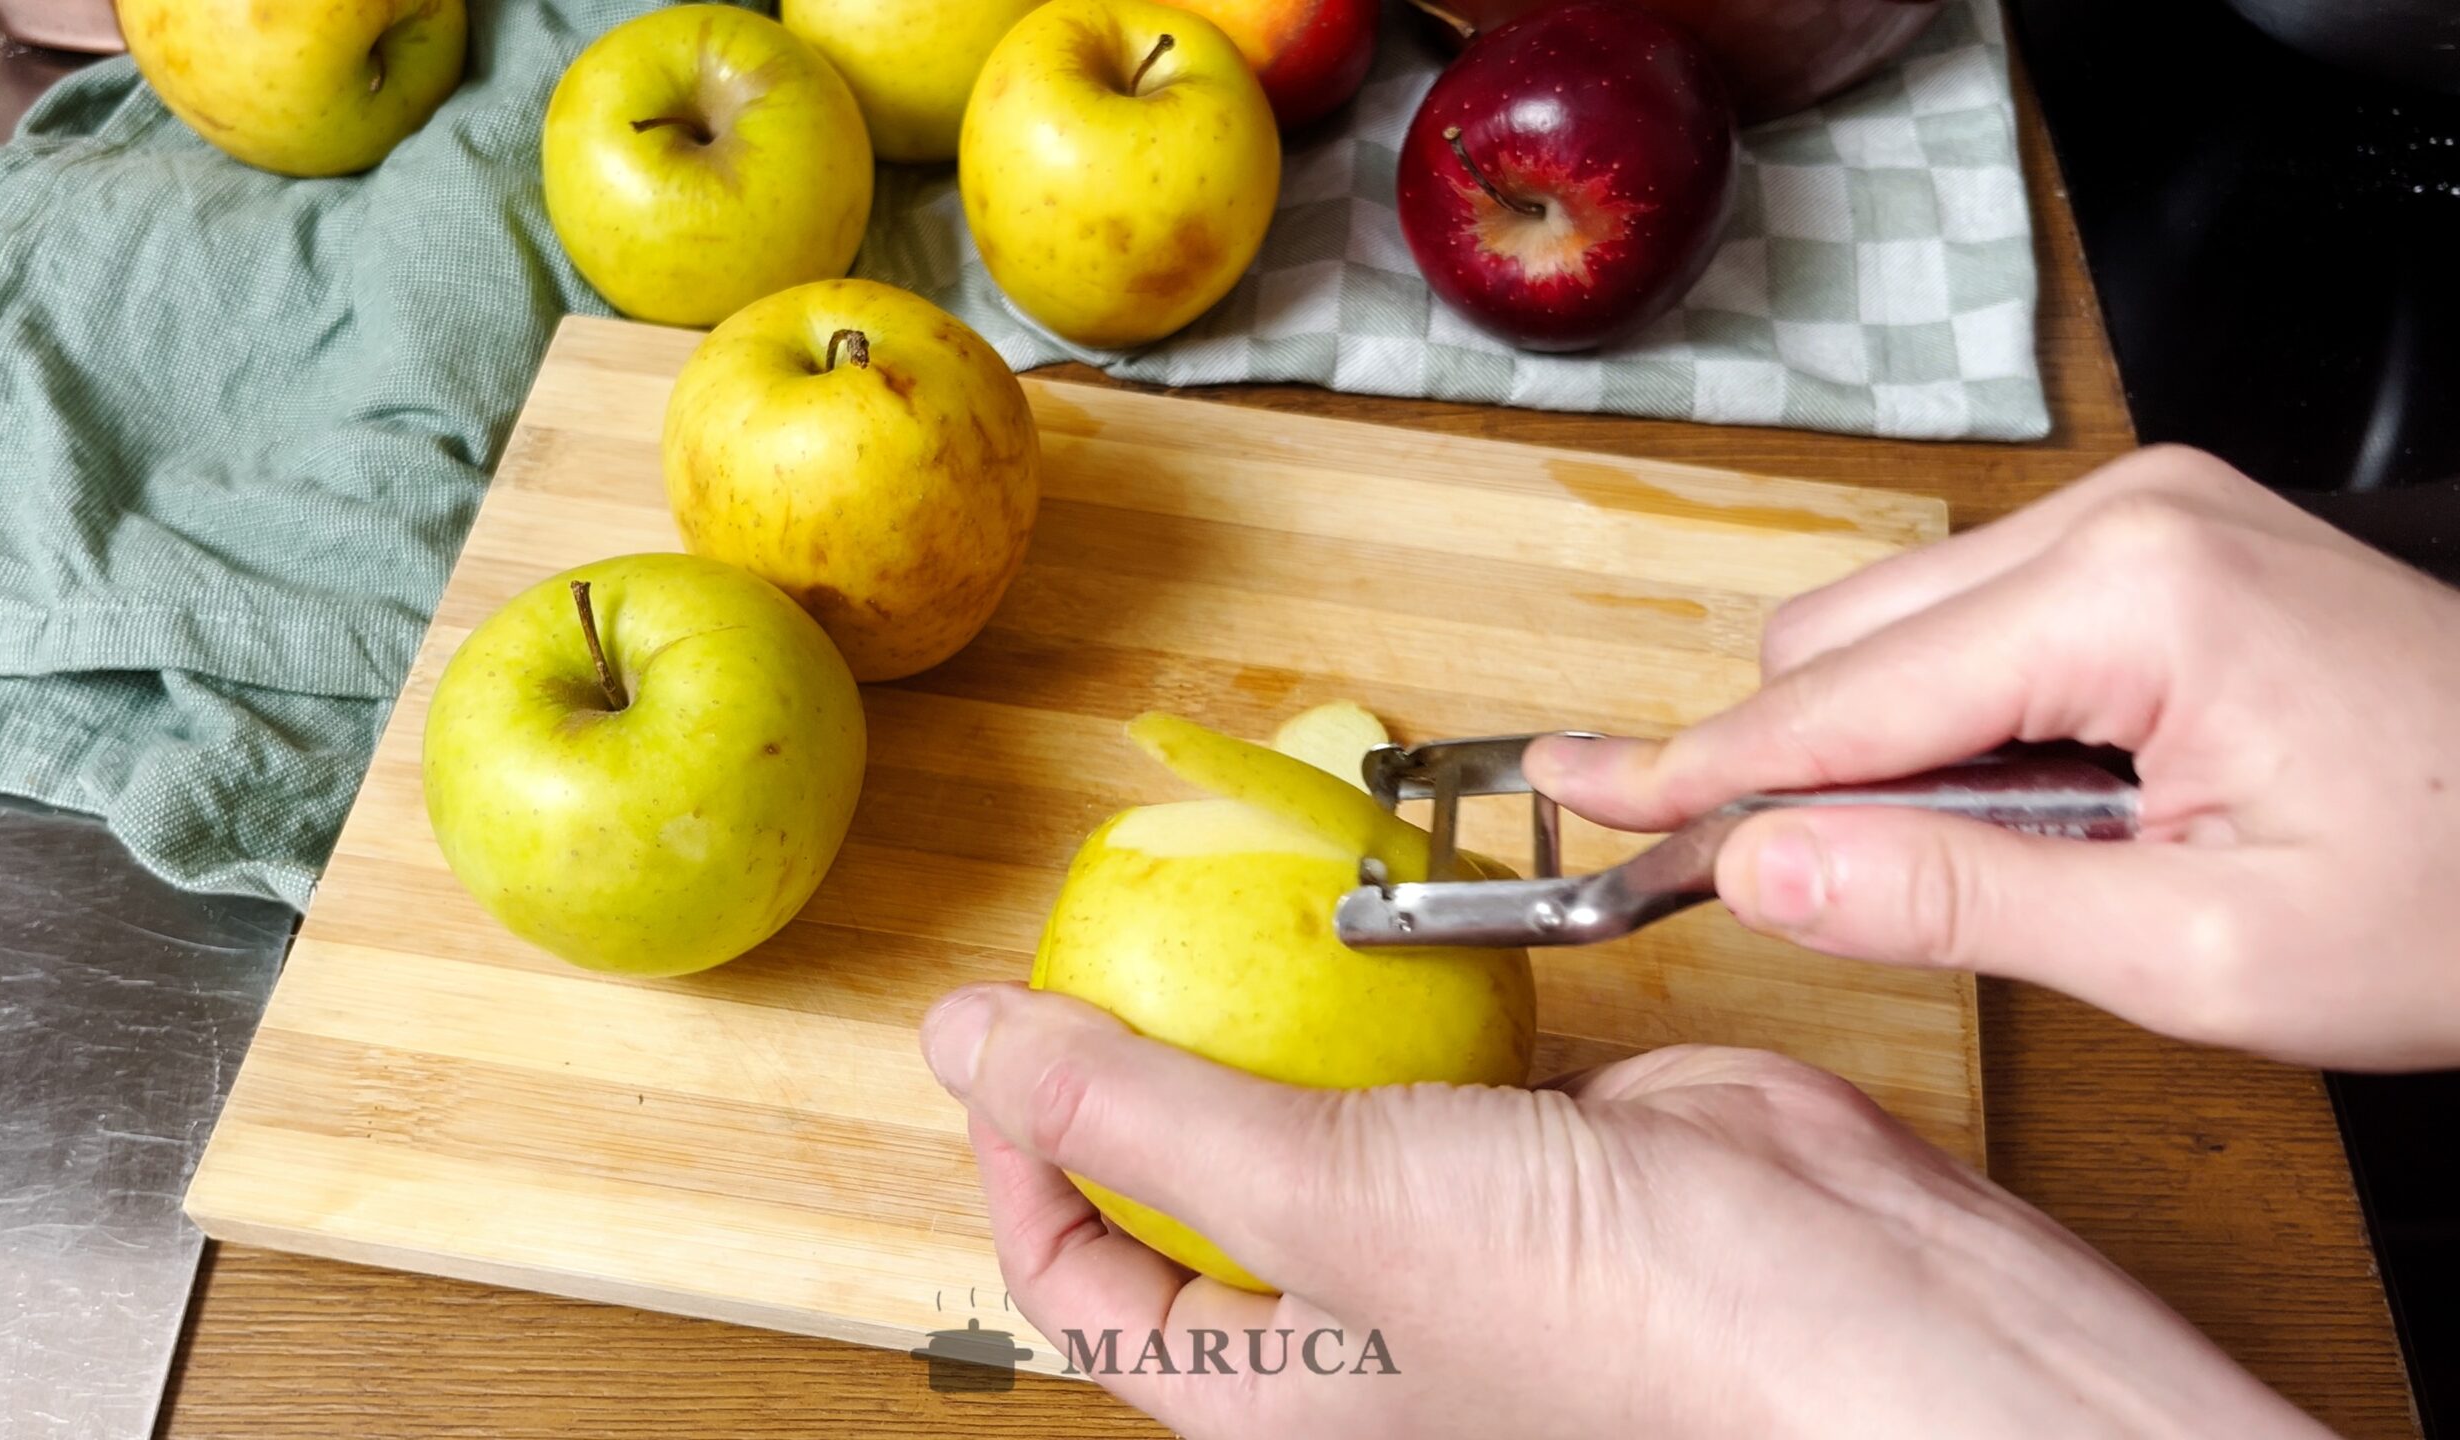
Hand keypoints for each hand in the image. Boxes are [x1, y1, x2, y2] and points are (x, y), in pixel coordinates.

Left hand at [921, 984, 2326, 1439]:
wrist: (1854, 1299)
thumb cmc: (1589, 1313)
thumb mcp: (1317, 1200)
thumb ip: (1135, 1111)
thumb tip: (960, 1040)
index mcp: (1267, 1392)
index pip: (1080, 1285)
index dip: (1018, 1160)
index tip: (1008, 1033)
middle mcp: (1345, 1316)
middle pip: (1182, 1186)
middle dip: (1138, 1063)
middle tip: (1113, 932)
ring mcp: (1444, 1220)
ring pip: (1303, 1100)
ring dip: (1261, 1005)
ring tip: (1212, 900)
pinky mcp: (1540, 1138)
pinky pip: (1428, 1048)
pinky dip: (1397, 978)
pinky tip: (1367, 915)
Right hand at [1527, 447, 2459, 1069]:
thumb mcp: (2197, 955)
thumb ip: (1955, 902)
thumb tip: (1761, 867)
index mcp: (2131, 595)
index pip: (1835, 702)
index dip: (1693, 775)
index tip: (1569, 796)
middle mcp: (2124, 515)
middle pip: (1839, 641)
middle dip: (1796, 769)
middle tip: (1799, 890)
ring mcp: (2144, 514)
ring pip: (1893, 627)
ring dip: (1885, 750)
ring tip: (2017, 861)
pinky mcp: (2158, 541)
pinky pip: (1975, 619)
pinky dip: (1954, 718)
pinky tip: (2044, 803)